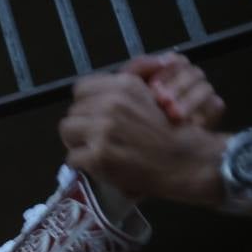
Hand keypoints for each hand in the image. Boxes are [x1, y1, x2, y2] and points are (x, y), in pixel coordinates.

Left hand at [60, 69, 224, 204]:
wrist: (183, 160)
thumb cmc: (168, 132)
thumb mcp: (150, 96)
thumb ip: (123, 88)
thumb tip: (94, 90)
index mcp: (124, 86)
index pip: (81, 88)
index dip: (85, 104)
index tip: (93, 116)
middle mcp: (111, 104)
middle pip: (73, 112)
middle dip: (81, 125)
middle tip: (94, 138)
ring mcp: (103, 130)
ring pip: (67, 131)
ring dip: (77, 142)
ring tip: (92, 150)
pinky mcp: (99, 155)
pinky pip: (72, 157)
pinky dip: (82, 164)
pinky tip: (97, 165)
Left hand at [124, 53, 225, 127]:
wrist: (142, 144)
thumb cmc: (132, 113)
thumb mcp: (128, 87)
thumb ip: (141, 67)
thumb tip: (165, 59)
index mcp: (169, 71)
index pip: (178, 61)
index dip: (167, 72)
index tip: (153, 86)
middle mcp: (188, 80)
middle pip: (194, 72)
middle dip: (178, 86)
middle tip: (162, 102)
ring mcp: (202, 95)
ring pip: (205, 87)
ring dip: (189, 101)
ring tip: (173, 116)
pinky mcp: (212, 111)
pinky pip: (215, 105)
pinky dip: (202, 114)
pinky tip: (187, 125)